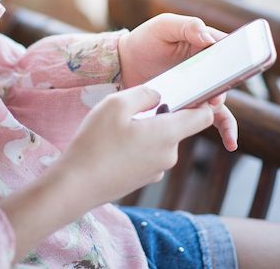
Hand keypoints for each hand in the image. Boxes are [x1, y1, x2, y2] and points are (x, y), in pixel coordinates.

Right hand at [56, 86, 215, 207]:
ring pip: (158, 140)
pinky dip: (135, 147)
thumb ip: (144, 93)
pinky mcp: (142, 179)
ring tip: (113, 132)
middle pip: (176, 127)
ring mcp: (156, 171)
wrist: (77, 186)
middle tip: (127, 112)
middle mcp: (169, 155)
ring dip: (143, 132)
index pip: (203, 117)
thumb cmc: (96, 143)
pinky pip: (146, 155)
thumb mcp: (116, 104)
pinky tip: (111, 148)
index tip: (187, 93)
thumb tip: (159, 96)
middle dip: (157, 115)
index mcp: (168, 135)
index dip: (202, 102)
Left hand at [117, 13, 236, 151]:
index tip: (233, 67)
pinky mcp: (192, 104)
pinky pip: (211, 118)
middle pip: (227, 78)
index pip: (228, 49)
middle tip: (214, 96)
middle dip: (224, 88)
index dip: (235, 57)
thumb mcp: (164, 26)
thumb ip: (187, 26)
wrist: (124, 65)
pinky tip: (231, 144)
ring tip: (218, 120)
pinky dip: (225, 130)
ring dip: (223, 112)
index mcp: (205, 43)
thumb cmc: (145, 40)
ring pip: (221, 100)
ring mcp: (201, 87)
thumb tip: (210, 39)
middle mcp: (208, 67)